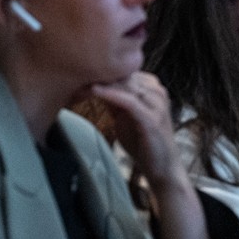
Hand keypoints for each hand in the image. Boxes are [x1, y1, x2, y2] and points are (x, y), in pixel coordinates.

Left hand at [90, 72, 182, 193]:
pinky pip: (129, 101)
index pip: (125, 71)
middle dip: (100, 75)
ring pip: (126, 84)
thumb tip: (95, 85)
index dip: (104, 71)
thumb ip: (115, 101)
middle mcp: (157, 91)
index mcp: (153, 88)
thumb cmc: (144, 142)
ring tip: (80, 82)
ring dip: (102, 82)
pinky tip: (95, 90)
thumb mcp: (125, 116)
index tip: (80, 73)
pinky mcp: (152, 118)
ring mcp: (156, 103)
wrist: (163, 166)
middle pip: (125, 74)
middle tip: (75, 76)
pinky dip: (110, 94)